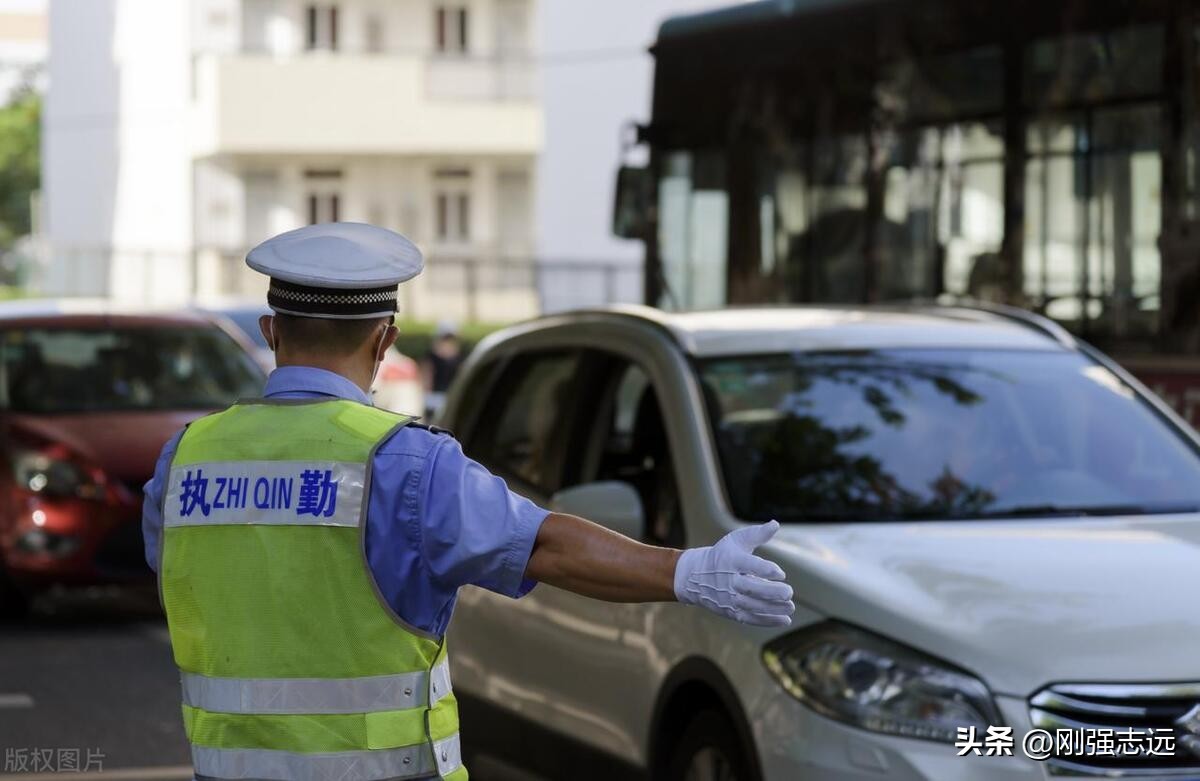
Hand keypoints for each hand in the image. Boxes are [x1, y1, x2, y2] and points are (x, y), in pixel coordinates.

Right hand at [673, 520, 793, 626]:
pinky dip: (767, 621)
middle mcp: (729, 581)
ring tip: (790, 607)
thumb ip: (757, 534)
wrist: (695, 576)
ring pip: (753, 606)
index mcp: (731, 561)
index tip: (780, 573)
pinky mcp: (731, 612)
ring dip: (773, 608)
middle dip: (771, 592)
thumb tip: (775, 524)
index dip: (765, 570)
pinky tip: (785, 620)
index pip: (749, 565)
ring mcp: (729, 598)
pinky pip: (750, 618)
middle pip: (751, 588)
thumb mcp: (736, 540)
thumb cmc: (722, 555)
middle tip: (789, 592)